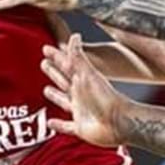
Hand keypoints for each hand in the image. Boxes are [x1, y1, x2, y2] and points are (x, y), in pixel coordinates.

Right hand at [42, 34, 125, 148]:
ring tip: (46, 90)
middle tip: (44, 63)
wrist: (120, 123)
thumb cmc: (106, 98)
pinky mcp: (81, 128)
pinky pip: (66, 126)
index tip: (46, 48)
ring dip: (55, 96)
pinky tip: (50, 123)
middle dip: (54, 72)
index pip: (66, 65)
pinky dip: (58, 125)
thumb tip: (74, 36)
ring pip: (64, 101)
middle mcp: (81, 94)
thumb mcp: (88, 75)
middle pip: (64, 80)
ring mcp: (81, 111)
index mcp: (82, 80)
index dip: (56, 56)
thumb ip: (79, 58)